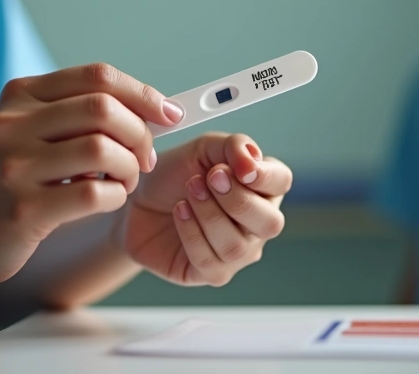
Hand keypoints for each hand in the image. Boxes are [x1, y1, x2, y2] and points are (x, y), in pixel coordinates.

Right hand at [0, 64, 178, 288]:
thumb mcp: (30, 133)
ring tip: (124, 181)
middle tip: (145, 158)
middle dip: (140, 133)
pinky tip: (107, 200)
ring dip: (130, 168)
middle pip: (104, 108)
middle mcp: (12, 123)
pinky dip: (115, 196)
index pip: (97, 76)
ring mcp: (14, 165)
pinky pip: (94, 194)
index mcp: (20, 95)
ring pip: (102, 149)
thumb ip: (80, 116)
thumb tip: (154, 110)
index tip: (168, 113)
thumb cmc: (8, 181)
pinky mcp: (23, 208)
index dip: (142, 93)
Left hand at [117, 133, 292, 285]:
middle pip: (270, 223)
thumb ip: (233, 146)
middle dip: (236, 200)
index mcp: (261, 188)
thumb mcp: (202, 149)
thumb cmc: (174, 176)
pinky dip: (192, 234)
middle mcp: (256, 223)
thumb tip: (252, 161)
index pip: (281, 182)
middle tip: (207, 179)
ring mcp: (238, 252)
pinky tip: (179, 213)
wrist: (136, 203)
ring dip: (209, 215)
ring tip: (187, 194)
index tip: (237, 169)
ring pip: (238, 246)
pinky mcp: (213, 273)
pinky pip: (211, 262)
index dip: (265, 176)